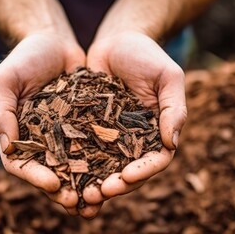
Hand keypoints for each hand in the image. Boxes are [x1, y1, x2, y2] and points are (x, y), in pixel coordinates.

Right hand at [0, 32, 86, 215]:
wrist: (54, 41)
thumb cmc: (25, 58)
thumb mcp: (5, 79)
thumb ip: (2, 110)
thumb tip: (7, 145)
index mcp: (17, 135)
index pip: (20, 163)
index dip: (34, 177)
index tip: (52, 184)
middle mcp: (40, 141)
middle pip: (48, 173)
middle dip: (62, 190)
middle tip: (76, 203)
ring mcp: (64, 136)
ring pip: (74, 167)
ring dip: (84, 186)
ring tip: (98, 199)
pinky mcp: (87, 127)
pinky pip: (95, 148)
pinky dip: (103, 164)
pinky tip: (116, 173)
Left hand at [84, 31, 186, 211]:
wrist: (116, 39)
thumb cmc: (147, 55)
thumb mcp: (167, 76)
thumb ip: (173, 109)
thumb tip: (172, 144)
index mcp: (157, 133)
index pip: (154, 160)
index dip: (142, 172)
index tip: (127, 177)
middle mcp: (133, 141)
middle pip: (127, 172)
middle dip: (114, 186)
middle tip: (97, 194)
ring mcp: (109, 137)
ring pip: (102, 168)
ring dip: (92, 184)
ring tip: (78, 195)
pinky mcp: (86, 130)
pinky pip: (80, 151)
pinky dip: (73, 166)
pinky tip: (60, 174)